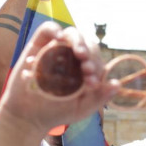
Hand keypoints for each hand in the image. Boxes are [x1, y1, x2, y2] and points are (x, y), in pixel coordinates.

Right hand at [0, 24, 117, 135]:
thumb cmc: (56, 112)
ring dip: (78, 40)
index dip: (97, 66)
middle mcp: (73, 57)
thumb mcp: (81, 108)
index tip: (91, 82)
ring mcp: (56, 50)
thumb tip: (117, 84)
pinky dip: (54, 29)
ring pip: (71, 34)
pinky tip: (59, 38)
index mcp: (85, 69)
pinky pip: (48, 30)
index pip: (96, 59)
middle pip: (87, 44)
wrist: (28, 116)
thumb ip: (99, 97)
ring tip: (79, 53)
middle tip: (87, 68)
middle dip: (90, 54)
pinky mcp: (38, 45)